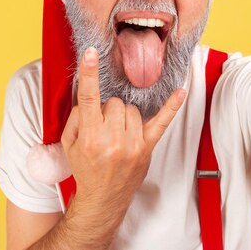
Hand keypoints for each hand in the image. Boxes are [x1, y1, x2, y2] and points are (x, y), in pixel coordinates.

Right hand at [61, 47, 185, 202]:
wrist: (103, 198)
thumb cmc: (85, 168)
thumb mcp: (69, 144)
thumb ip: (76, 116)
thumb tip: (87, 92)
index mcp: (91, 137)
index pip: (89, 98)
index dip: (89, 73)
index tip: (91, 54)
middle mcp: (113, 140)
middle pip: (115, 102)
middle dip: (108, 109)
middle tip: (103, 125)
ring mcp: (133, 144)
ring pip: (132, 109)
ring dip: (124, 115)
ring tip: (117, 132)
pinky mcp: (148, 147)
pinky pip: (163, 122)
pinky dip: (172, 106)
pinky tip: (181, 91)